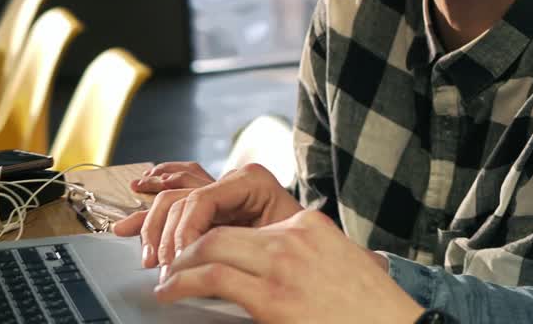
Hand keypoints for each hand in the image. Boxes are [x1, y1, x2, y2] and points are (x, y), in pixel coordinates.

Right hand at [114, 163, 302, 269]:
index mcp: (253, 182)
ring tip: (128, 231)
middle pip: (181, 196)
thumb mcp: (272, 245)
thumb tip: (196, 259)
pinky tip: (141, 186)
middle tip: (156, 261)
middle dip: (161, 229)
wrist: (318, 257)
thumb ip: (234, 245)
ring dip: (151, 215)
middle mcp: (236, 179)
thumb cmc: (302, 250)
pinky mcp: (220, 203)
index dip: (182, 231)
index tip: (177, 260)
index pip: (200, 200)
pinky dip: (159, 189)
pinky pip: (183, 187)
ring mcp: (226, 190)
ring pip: (175, 191)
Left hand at [155, 210, 425, 322]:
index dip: (214, 239)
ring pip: (209, 248)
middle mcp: (294, 236)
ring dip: (177, 265)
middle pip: (221, 230)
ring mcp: (282, 263)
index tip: (200, 254)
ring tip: (165, 281)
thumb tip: (261, 270)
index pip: (249, 224)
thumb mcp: (336, 266)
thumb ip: (301, 257)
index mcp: (310, 225)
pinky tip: (170, 292)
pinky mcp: (272, 296)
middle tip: (170, 265)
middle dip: (187, 247)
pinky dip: (181, 283)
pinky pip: (212, 278)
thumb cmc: (366, 308)